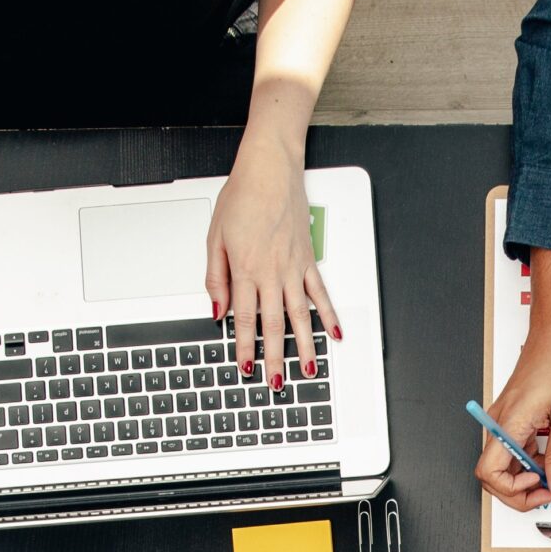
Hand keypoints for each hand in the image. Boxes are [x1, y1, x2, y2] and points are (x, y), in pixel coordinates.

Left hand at [208, 136, 340, 391]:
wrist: (270, 169)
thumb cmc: (243, 196)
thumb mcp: (215, 237)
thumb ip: (216, 278)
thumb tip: (217, 310)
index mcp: (246, 269)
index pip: (244, 318)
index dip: (244, 347)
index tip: (244, 367)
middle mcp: (272, 272)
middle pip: (273, 325)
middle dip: (275, 357)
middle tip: (276, 382)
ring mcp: (294, 268)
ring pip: (301, 316)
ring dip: (305, 346)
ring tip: (307, 370)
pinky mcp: (309, 260)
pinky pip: (321, 293)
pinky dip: (329, 315)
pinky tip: (334, 334)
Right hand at [477, 248, 550, 508]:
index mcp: (510, 422)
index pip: (490, 474)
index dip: (513, 491)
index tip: (541, 489)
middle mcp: (500, 421)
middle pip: (493, 474)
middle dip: (520, 490)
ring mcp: (504, 418)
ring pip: (505, 462)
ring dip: (527, 475)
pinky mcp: (513, 414)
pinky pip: (514, 447)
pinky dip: (531, 459)